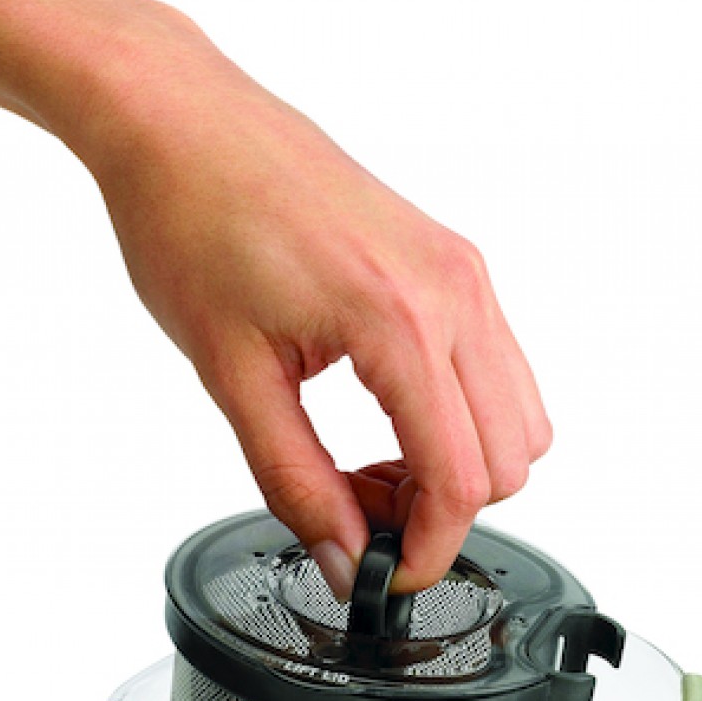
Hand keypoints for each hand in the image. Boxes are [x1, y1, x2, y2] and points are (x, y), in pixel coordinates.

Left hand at [75, 12, 550, 594]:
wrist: (184, 125)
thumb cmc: (192, 221)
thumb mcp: (232, 375)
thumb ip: (293, 478)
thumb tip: (336, 555)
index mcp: (400, 321)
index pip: (461, 480)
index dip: (425, 551)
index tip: (379, 575)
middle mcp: (453, 291)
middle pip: (508, 459)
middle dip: (439, 510)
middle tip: (354, 513)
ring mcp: (460, 271)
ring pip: (516, 418)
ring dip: (455, 464)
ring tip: (363, 464)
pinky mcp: (450, 260)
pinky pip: (496, 368)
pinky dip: (457, 415)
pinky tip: (383, 416)